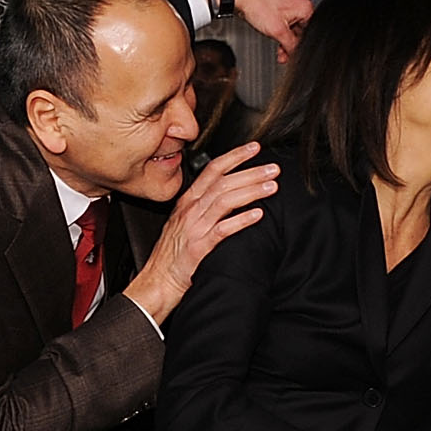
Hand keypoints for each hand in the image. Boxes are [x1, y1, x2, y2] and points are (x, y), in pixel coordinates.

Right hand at [124, 141, 278, 326]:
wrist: (157, 282)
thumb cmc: (173, 256)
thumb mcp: (185, 223)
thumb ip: (204, 207)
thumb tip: (230, 194)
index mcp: (188, 202)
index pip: (212, 170)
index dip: (234, 156)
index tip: (254, 148)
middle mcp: (190, 211)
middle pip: (223, 182)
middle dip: (250, 172)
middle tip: (273, 168)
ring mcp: (194, 228)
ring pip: (224, 201)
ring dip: (251, 191)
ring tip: (272, 186)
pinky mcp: (198, 248)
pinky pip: (222, 230)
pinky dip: (241, 220)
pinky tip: (258, 215)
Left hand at [231, 0, 310, 59]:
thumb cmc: (257, 4)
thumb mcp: (278, 31)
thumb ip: (290, 45)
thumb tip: (294, 53)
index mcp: (305, 7)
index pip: (308, 34)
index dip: (299, 47)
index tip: (292, 55)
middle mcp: (299, 4)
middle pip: (300, 31)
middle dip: (290, 45)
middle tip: (283, 56)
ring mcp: (288, 5)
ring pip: (291, 28)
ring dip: (283, 40)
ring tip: (278, 51)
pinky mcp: (278, 6)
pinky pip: (283, 23)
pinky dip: (278, 32)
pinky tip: (273, 38)